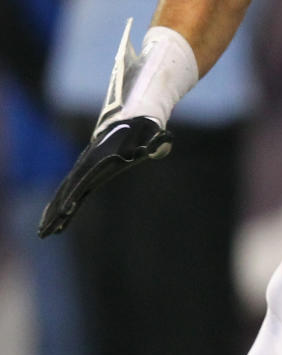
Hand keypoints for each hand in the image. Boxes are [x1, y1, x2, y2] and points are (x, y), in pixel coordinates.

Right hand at [37, 116, 172, 237]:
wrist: (129, 122)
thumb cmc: (142, 133)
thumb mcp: (152, 137)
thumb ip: (157, 142)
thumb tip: (165, 140)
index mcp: (100, 161)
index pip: (84, 182)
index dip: (74, 196)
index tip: (65, 211)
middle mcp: (87, 167)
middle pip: (67, 192)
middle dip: (56, 212)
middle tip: (45, 231)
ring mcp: (85, 171)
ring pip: (65, 195)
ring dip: (53, 213)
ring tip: (44, 232)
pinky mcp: (86, 175)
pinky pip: (70, 194)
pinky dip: (60, 207)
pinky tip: (55, 222)